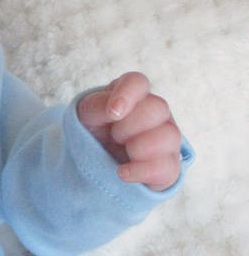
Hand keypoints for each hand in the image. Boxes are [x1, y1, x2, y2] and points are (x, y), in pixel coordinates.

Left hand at [77, 71, 181, 190]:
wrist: (96, 163)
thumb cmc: (94, 131)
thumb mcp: (86, 115)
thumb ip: (97, 105)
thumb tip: (115, 110)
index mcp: (134, 95)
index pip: (137, 82)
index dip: (127, 95)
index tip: (112, 114)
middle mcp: (157, 113)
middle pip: (157, 108)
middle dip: (128, 126)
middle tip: (114, 136)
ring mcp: (167, 138)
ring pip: (170, 136)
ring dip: (138, 147)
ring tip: (123, 151)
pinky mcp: (168, 165)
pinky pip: (168, 167)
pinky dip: (141, 171)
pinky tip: (122, 173)